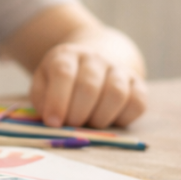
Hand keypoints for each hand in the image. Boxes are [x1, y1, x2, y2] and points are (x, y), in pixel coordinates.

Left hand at [29, 43, 147, 128]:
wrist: (94, 62)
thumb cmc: (63, 81)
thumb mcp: (44, 82)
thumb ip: (42, 99)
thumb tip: (52, 119)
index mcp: (67, 55)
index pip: (63, 72)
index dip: (57, 100)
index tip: (53, 122)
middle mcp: (95, 58)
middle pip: (89, 85)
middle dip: (78, 113)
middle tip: (71, 125)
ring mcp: (119, 69)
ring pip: (116, 93)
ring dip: (100, 117)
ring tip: (90, 123)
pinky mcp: (138, 84)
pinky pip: (137, 103)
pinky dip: (124, 118)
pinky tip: (110, 120)